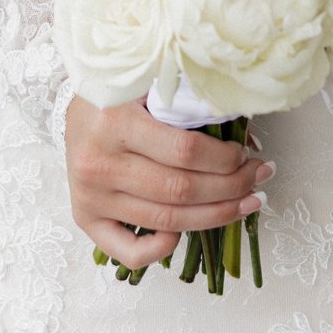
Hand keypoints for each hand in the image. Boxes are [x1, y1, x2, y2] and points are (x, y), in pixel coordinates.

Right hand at [64, 93, 272, 270]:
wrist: (73, 104)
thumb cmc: (117, 89)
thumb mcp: (150, 81)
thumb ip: (191, 104)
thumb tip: (248, 139)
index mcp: (115, 121)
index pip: (184, 152)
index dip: (225, 159)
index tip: (247, 154)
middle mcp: (99, 164)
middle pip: (179, 190)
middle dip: (230, 188)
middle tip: (259, 178)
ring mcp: (91, 196)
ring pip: (165, 220)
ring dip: (214, 216)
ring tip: (246, 204)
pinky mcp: (85, 218)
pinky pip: (128, 251)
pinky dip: (161, 250)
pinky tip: (185, 234)